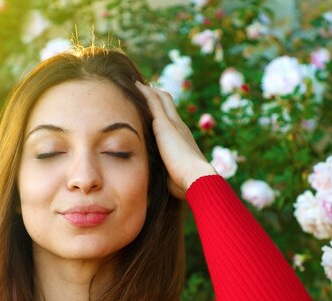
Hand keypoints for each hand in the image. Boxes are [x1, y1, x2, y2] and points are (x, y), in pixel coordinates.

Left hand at [135, 81, 215, 198]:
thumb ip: (166, 173)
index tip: (151, 108)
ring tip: (136, 85)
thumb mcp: (174, 176)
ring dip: (149, 91)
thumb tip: (158, 182)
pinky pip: (153, 101)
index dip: (162, 112)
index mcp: (183, 139)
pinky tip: (134, 86)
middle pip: (168, 104)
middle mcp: (180, 127)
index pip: (172, 120)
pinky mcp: (164, 124)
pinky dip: (144, 92)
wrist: (196, 178)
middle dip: (156, 96)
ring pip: (161, 99)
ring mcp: (173, 124)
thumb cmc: (186, 183)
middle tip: (142, 89)